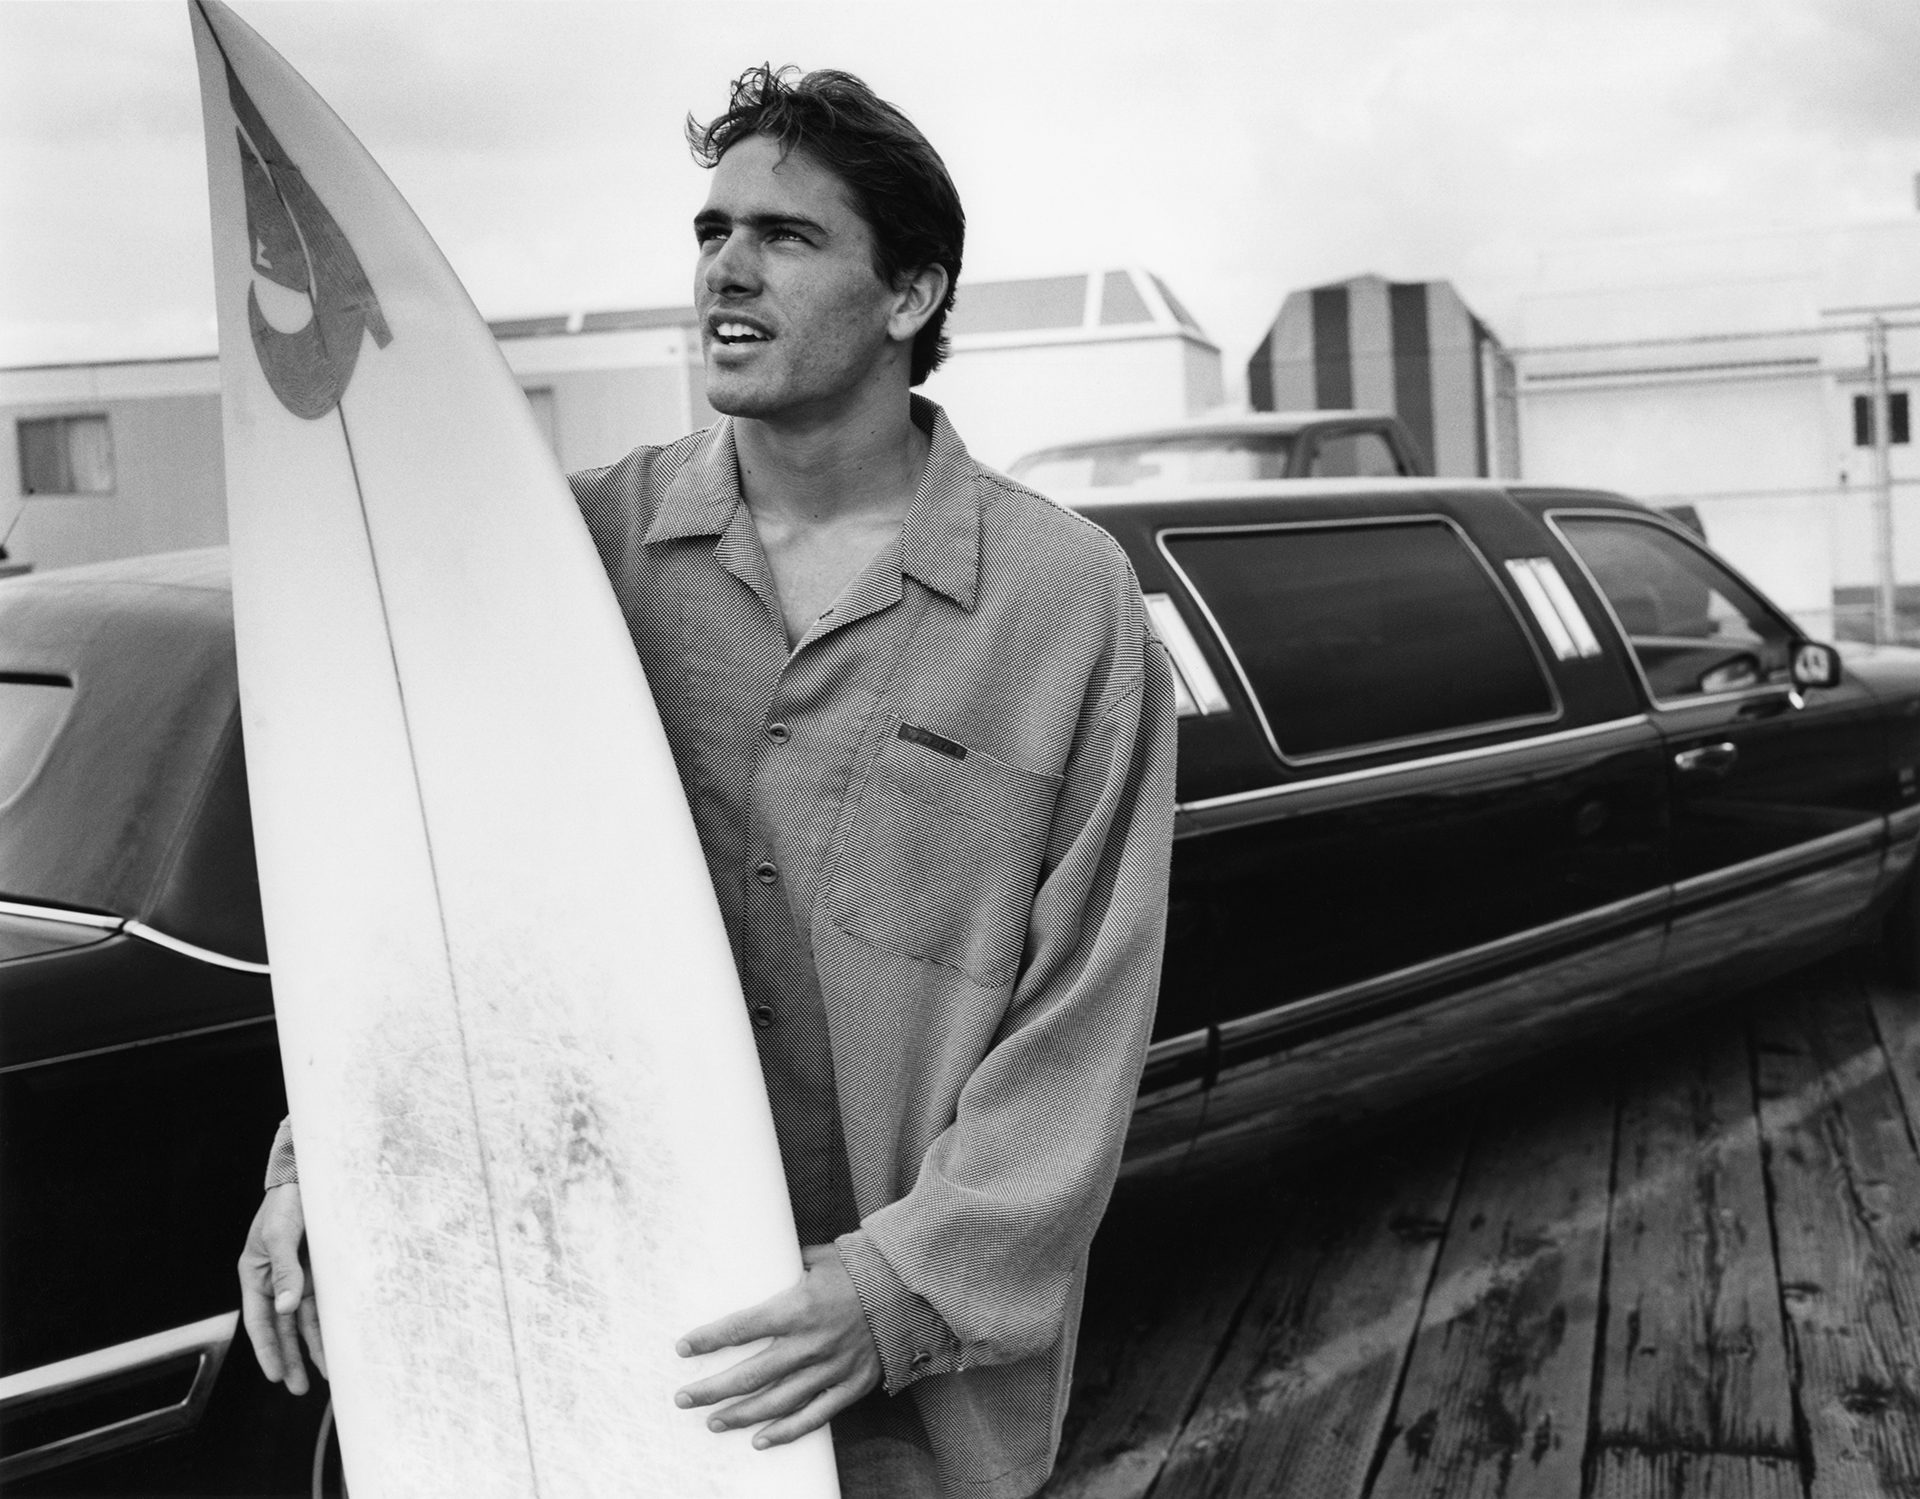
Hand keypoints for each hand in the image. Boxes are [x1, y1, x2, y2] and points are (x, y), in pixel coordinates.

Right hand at [237, 1182, 326, 1394]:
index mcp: (255, 1275)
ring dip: (315, 1346)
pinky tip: (342, 1342)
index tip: (276, 1376)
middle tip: (301, 1389)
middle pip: (284, 1329)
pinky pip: (327, 1303)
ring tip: (329, 1374)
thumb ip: (284, 1270)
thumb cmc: (287, 1203)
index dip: (267, 1350)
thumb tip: (286, 1308)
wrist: (311, 1176)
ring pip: (307, 1321)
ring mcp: (302, 1277)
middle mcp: (278, 1281)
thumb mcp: (279, 1235)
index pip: (260, 1322)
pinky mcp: (324, 1271)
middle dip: (292, 1358)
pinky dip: (332, 1323)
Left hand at [674, 1243, 880, 1447]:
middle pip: (751, 1374)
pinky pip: (814, 1416)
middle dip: (712, 1389)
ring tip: (713, 1421)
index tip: (683, 1348)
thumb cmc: (862, 1266)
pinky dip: (786, 1431)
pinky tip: (760, 1440)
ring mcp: (832, 1368)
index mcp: (799, 1307)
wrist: (911, 1288)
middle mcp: (812, 1343)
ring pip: (777, 1401)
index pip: (741, 1328)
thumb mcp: (820, 1256)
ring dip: (741, 1415)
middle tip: (683, 1398)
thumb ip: (787, 1265)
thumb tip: (758, 1259)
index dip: (709, 1340)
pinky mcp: (852, 1385)